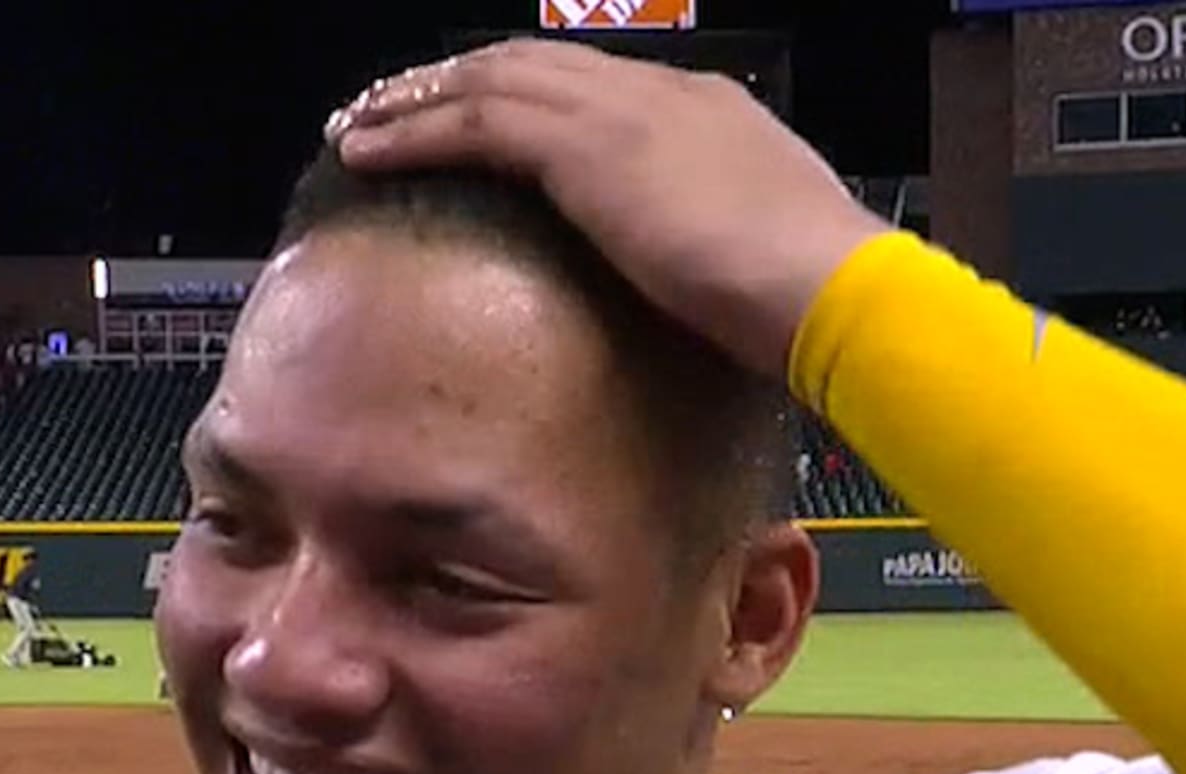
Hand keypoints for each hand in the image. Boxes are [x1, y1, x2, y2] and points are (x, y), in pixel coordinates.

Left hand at [327, 39, 895, 380]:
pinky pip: (471, 123)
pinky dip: (412, 133)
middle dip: (454, 80)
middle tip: (393, 104)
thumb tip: (697, 282)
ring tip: (358, 124)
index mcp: (706, 111)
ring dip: (414, 100)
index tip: (480, 116)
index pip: (593, 86)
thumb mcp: (759, 255)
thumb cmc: (812, 296)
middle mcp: (657, 93)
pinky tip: (367, 152)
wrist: (827, 286)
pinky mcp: (581, 149)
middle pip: (528, 65)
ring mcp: (619, 112)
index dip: (526, 95)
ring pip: (488, 80)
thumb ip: (716, 247)